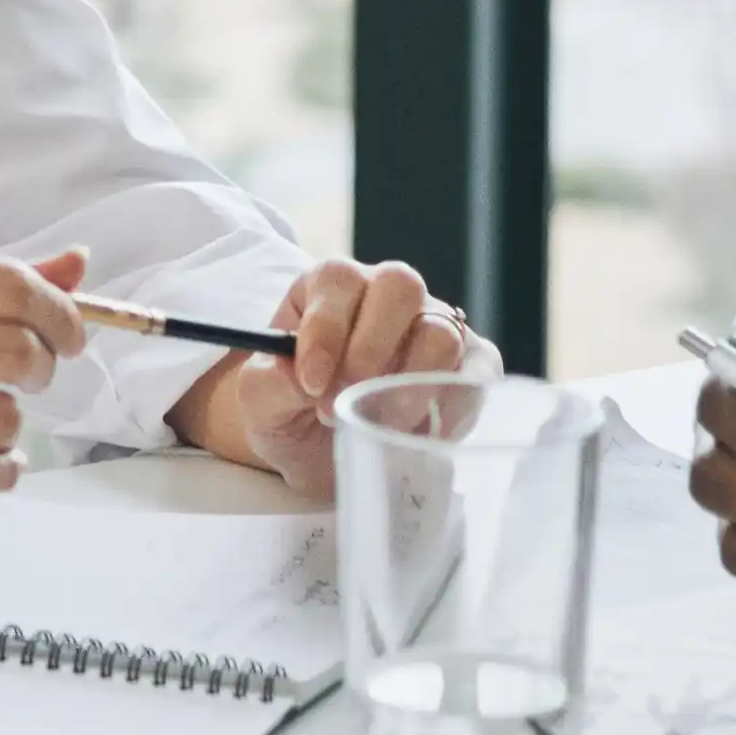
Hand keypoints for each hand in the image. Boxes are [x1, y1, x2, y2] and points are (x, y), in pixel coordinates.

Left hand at [174, 256, 478, 485]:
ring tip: (376, 425)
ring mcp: (433, 324)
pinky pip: (474, 374)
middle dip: (371, 348)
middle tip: (342, 404)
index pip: (338, 280)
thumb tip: (294, 375)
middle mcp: (386, 295)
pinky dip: (448, 408)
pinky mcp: (468, 364)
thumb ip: (267, 385)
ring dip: (408, 384)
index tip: (309, 383)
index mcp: (329, 289)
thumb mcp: (261, 404)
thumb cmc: (292, 413)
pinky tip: (415, 435)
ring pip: (441, 331)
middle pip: (400, 286)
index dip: (326, 329)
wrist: (327, 454)